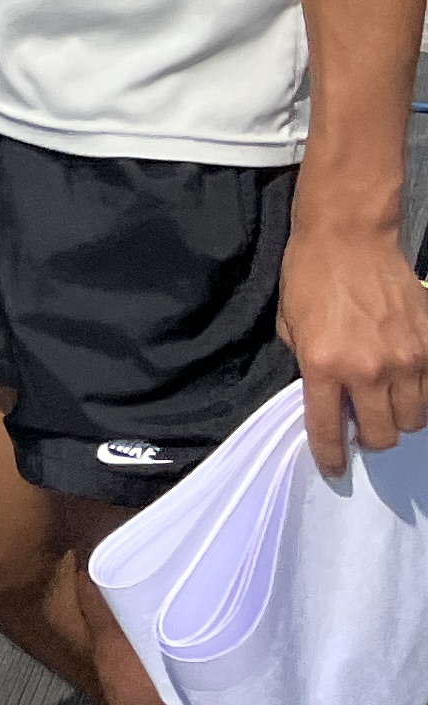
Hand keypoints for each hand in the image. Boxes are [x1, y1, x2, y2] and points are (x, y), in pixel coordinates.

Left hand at [282, 218, 427, 473]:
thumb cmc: (309, 274)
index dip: (330, 456)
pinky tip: (407, 383)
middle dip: (369, 438)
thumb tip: (326, 397)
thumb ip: (307, 365)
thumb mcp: (290, 324)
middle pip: (381, 435)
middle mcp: (367, 369)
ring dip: (398, 418)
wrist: (348, 236)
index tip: (333, 468)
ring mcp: (406, 360)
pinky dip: (421, 395)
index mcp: (323, 365)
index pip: (328, 429)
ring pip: (412, 420)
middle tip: (362, 423)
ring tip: (385, 401)